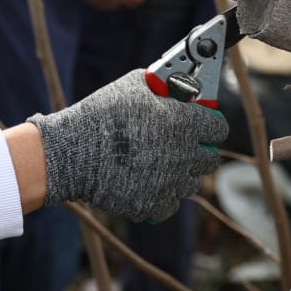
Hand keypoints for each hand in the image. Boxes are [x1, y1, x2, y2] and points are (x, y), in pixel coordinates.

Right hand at [29, 70, 228, 221]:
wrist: (72, 152)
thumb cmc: (101, 114)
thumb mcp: (133, 85)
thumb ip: (162, 87)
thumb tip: (175, 87)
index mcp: (183, 123)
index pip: (218, 127)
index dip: (209, 123)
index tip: (201, 122)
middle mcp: (183, 155)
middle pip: (209, 158)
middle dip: (198, 149)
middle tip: (180, 144)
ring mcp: (170, 184)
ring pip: (190, 183)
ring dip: (179, 174)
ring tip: (156, 163)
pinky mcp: (154, 205)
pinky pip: (170, 204)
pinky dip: (161, 196)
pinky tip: (145, 182)